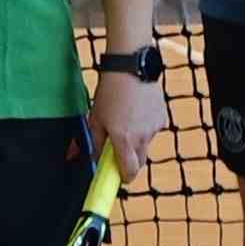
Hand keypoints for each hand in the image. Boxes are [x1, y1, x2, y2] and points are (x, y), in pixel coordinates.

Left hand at [89, 70, 168, 187]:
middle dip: (128, 162)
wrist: (131, 67)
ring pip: (145, 146)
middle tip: (117, 150)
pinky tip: (136, 113)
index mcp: (123, 139)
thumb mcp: (95, 117)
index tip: (117, 179)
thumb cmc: (110, 91)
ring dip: (136, 142)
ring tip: (125, 121)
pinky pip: (152, 131)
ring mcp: (154, 128)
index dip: (122, 179)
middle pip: (138, 163)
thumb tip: (82, 157)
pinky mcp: (162, 118)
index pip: (128, 172)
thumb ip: (91, 141)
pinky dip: (144, 128)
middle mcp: (141, 137)